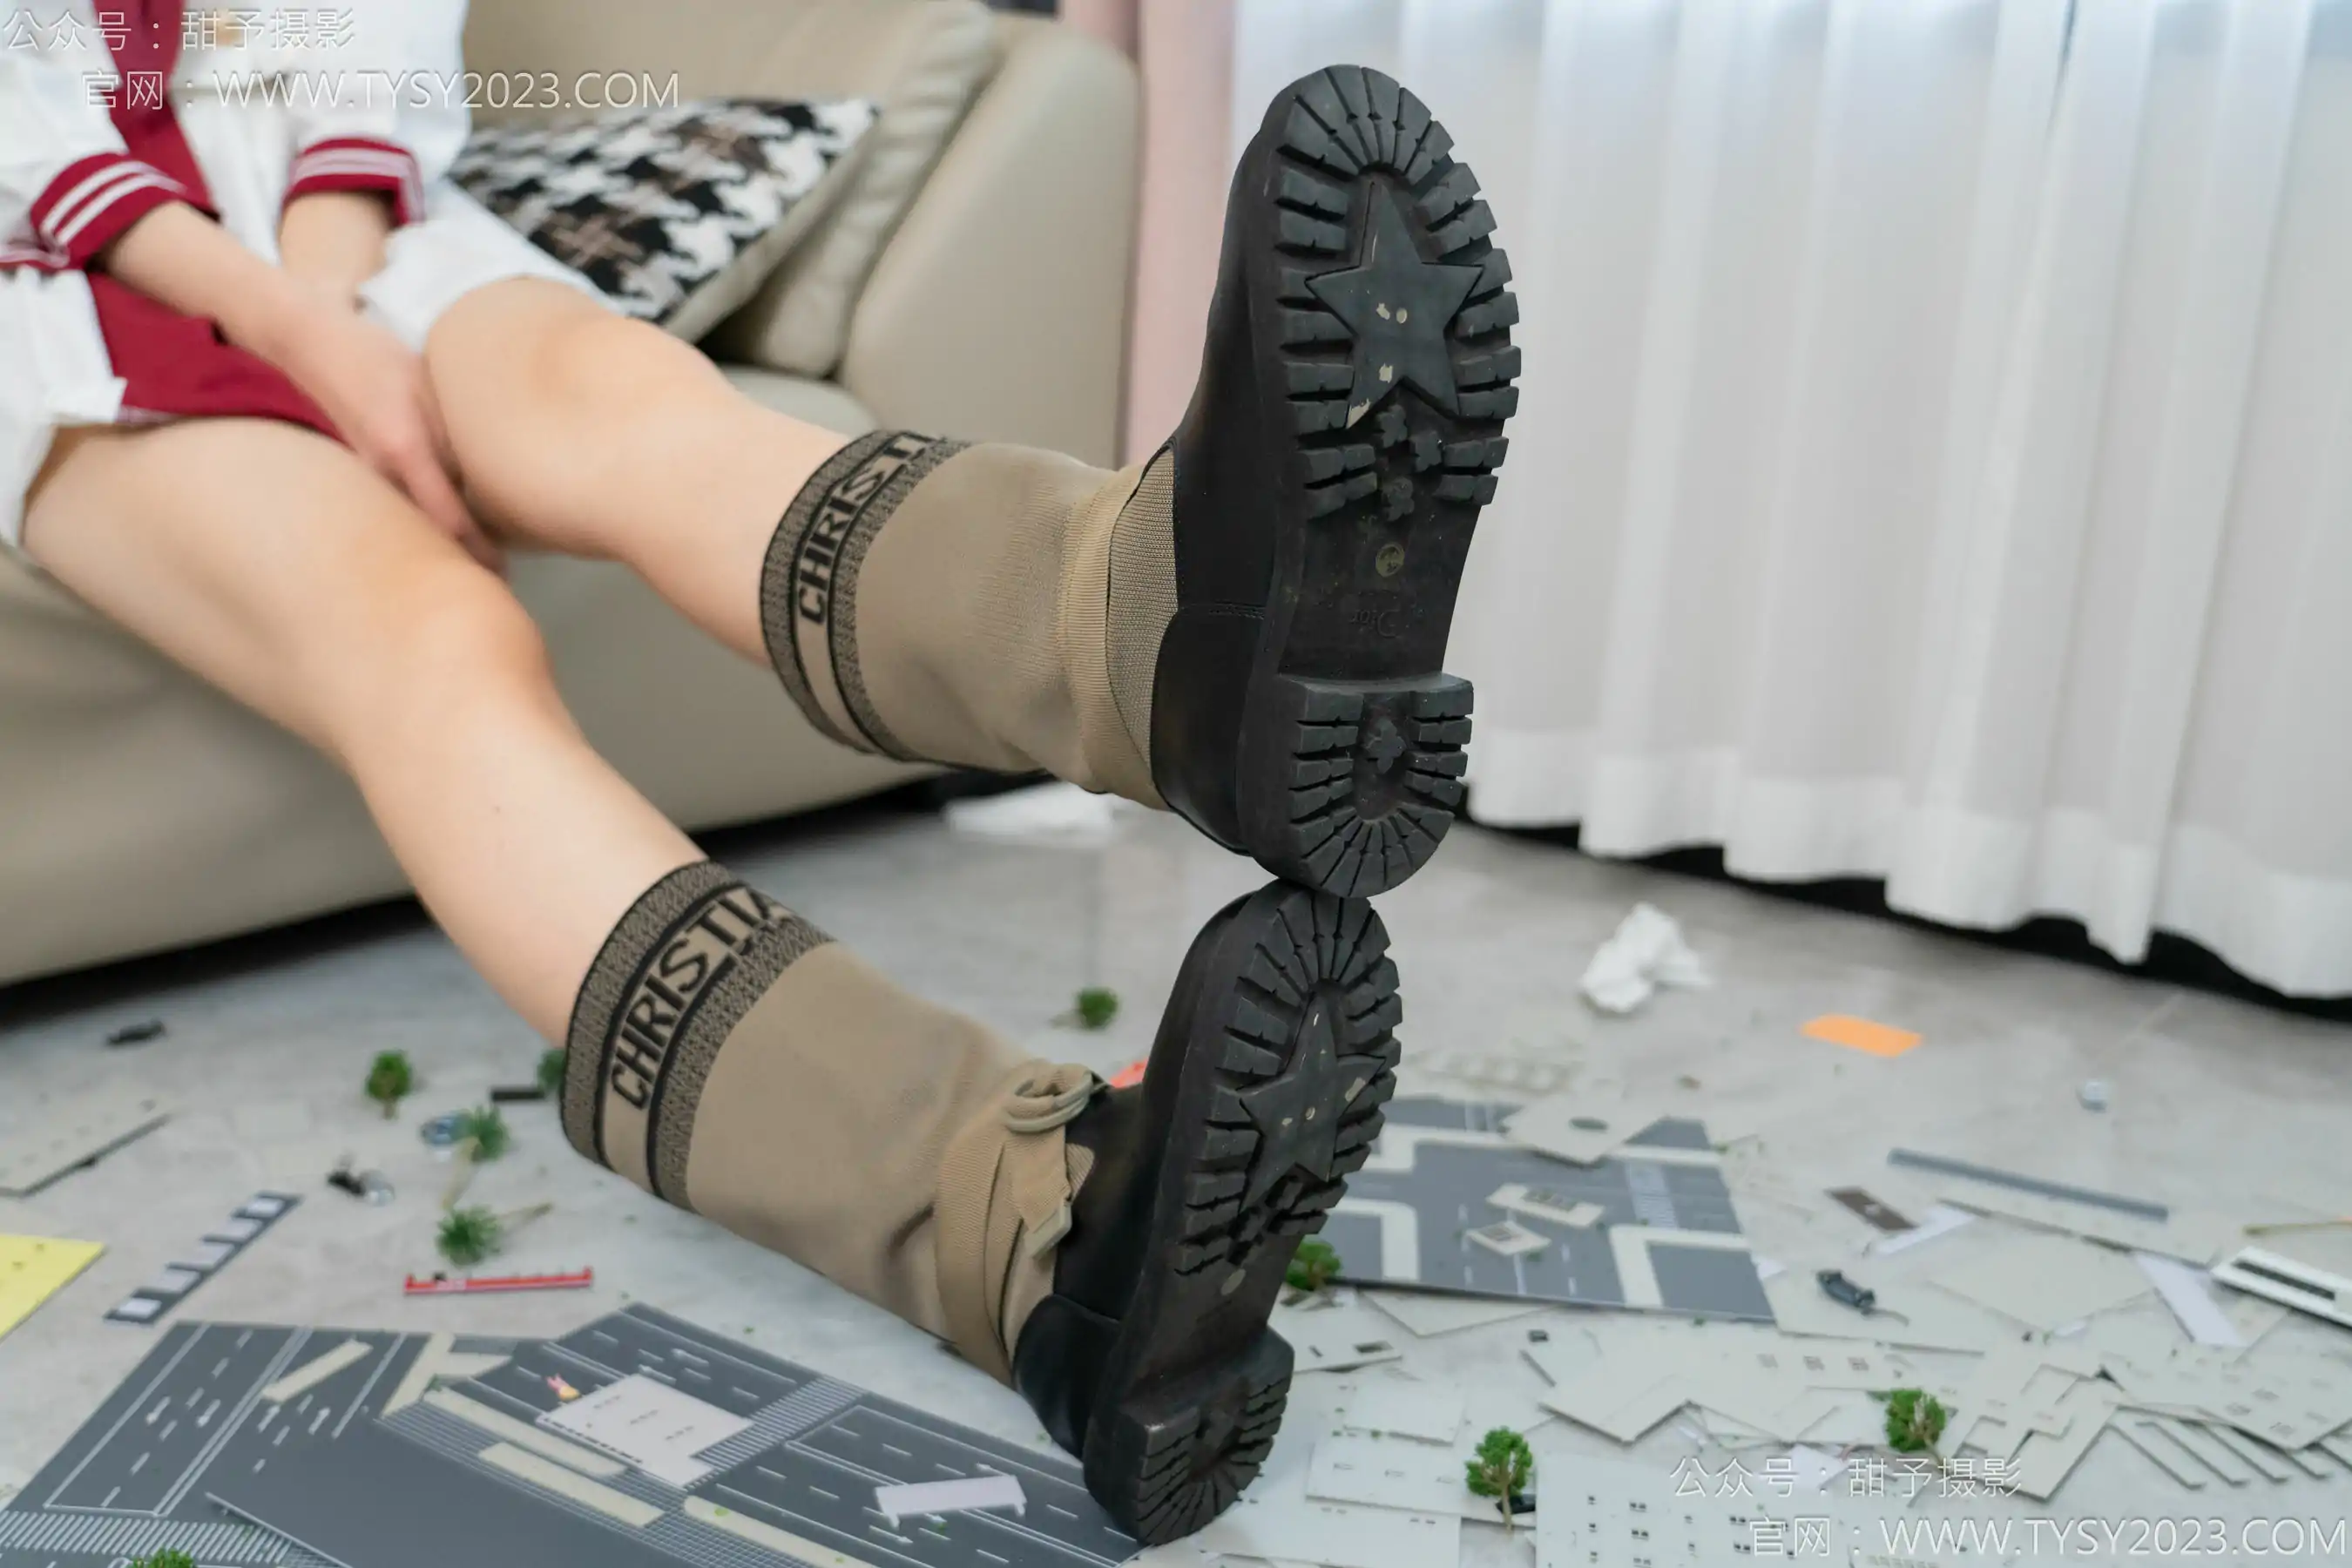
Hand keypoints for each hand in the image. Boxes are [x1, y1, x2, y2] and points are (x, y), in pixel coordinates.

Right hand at [97, 202, 496, 568]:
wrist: (309, 342)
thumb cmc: (380, 360)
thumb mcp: (430, 389)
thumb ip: (458, 438)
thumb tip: (492, 482)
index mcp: (404, 450)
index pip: (450, 520)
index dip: (479, 554)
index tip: (502, 575)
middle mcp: (379, 472)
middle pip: (427, 534)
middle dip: (459, 559)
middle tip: (494, 578)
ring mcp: (360, 475)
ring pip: (407, 523)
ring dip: (436, 543)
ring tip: (470, 560)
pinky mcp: (352, 472)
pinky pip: (388, 507)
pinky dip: (413, 521)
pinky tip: (430, 524)